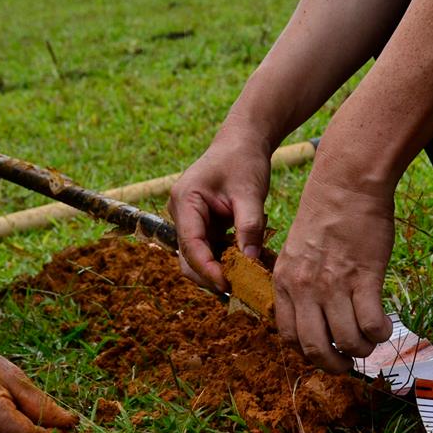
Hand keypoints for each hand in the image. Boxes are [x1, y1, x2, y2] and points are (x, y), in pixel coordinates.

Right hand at [168, 134, 271, 292]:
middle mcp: (181, 213)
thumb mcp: (250, 193)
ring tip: (249, 278)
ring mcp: (190, 220)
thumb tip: (250, 262)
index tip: (228, 284)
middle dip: (211, 275)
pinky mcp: (203, 225)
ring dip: (221, 269)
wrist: (243, 143)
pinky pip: (211, 250)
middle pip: (188, 257)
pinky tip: (250, 264)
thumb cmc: (244, 161)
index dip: (207, 268)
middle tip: (240, 289)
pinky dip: (228, 259)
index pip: (191, 244)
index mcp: (185, 200)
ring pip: (199, 257)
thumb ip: (249, 227)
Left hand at [273, 165, 394, 373]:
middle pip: (315, 349)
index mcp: (284, 282)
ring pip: (348, 341)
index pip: (289, 337)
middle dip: (335, 365)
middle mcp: (305, 288)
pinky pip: (371, 324)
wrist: (346, 184)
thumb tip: (314, 316)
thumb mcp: (296, 251)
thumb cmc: (325, 214)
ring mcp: (333, 284)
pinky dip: (380, 332)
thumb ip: (299, 283)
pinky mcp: (364, 277)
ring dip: (363, 348)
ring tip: (371, 338)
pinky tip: (384, 324)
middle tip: (350, 362)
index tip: (325, 351)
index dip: (309, 352)